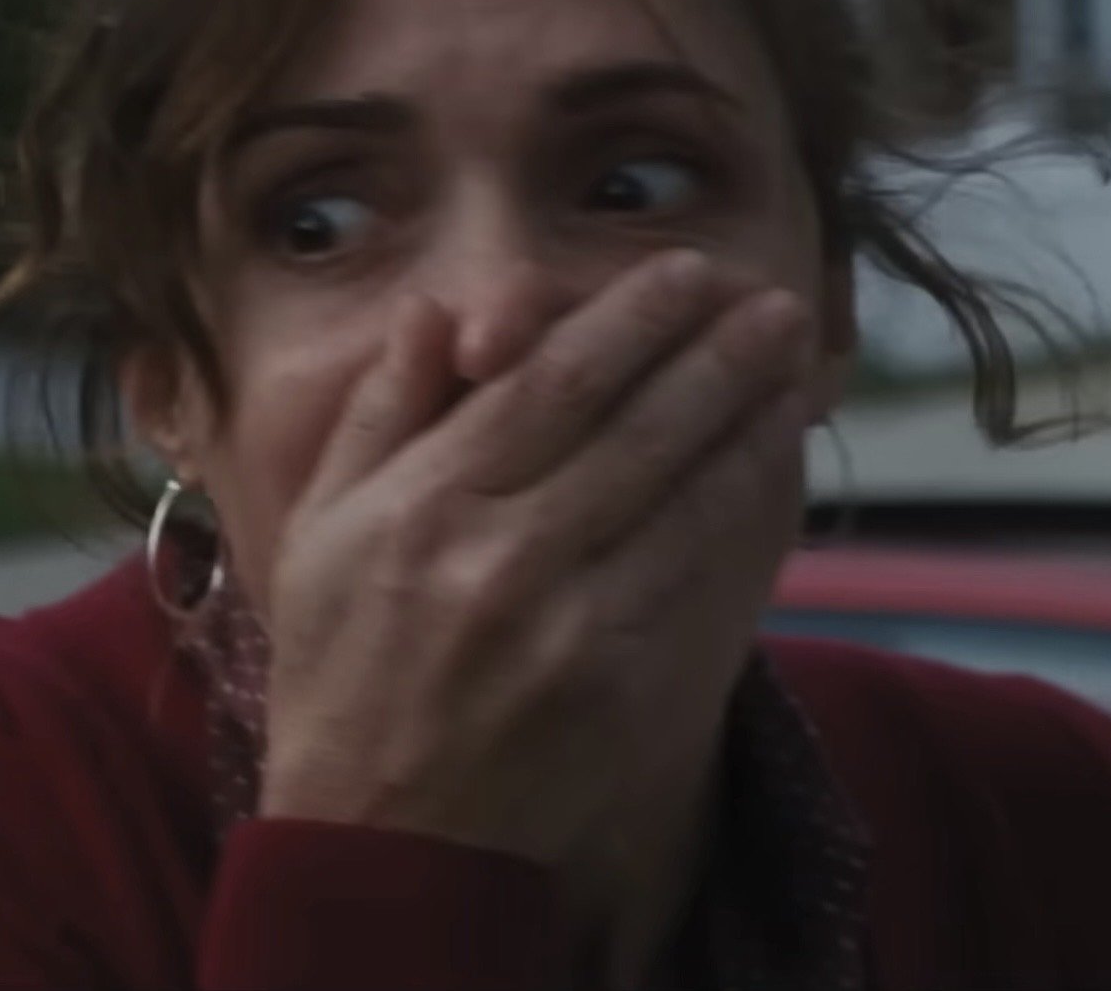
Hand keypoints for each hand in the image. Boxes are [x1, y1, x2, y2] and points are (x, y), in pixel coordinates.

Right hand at [256, 250, 814, 863]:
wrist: (382, 839)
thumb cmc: (343, 675)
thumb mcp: (321, 532)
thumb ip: (380, 414)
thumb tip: (440, 311)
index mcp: (415, 503)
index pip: (542, 380)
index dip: (624, 317)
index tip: (680, 271)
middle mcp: (489, 550)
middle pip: (623, 419)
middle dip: (706, 344)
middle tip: (768, 290)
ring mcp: (557, 618)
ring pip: (673, 485)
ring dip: (743, 405)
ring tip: (790, 348)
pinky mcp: (612, 680)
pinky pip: (691, 568)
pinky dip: (740, 499)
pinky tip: (772, 451)